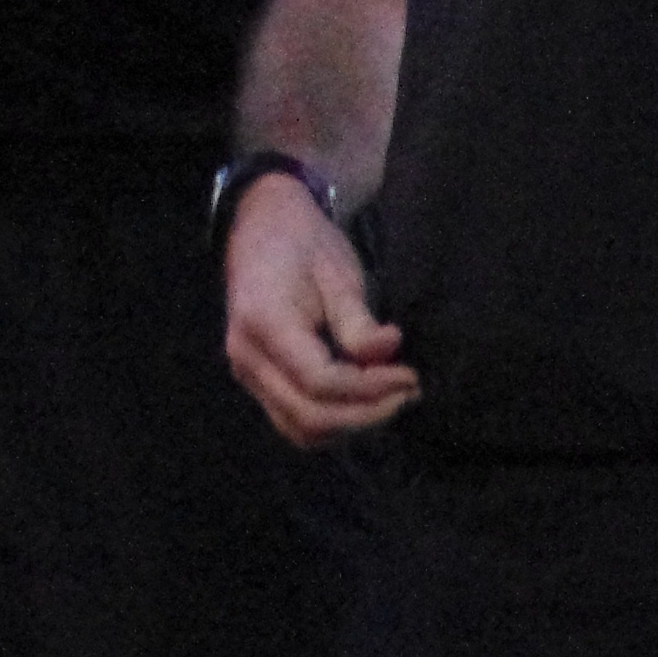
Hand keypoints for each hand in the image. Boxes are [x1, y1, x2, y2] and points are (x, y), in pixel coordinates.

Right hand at [220, 176, 415, 444]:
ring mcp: (247, 373)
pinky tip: (364, 400)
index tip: (410, 377)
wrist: (262, 226)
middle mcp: (247, 357)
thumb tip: (389, 352)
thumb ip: (358, 320)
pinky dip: (333, 422)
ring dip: (350, 426)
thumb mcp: (337, 272)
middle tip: (408, 393)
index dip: (370, 389)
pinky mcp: (257, 380)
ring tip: (390, 399)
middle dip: (365, 415)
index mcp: (264, 322)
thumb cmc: (304, 243)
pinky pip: (294, 420)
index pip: (320, 382)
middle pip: (308, 417)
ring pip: (300, 429)